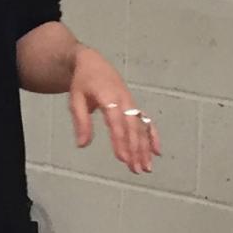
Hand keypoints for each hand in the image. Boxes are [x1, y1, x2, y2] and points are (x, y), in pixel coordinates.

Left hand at [66, 47, 158, 174]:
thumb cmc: (83, 82)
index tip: (123, 158)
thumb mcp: (75, 99)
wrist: (93, 63)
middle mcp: (124, 100)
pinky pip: (146, 122)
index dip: (120, 140)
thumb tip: (82, 145)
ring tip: (146, 168)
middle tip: (136, 169)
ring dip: (145, 148)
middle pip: (133, 127)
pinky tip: (157, 152)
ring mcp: (131, 103)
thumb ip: (81, 122)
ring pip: (141, 127)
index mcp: (108, 96)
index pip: (116, 122)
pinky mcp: (134, 106)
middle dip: (136, 149)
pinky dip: (152, 136)